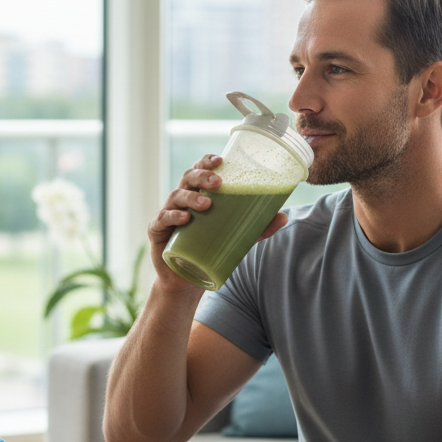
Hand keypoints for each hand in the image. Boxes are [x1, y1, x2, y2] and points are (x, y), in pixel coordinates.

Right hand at [147, 155, 288, 290]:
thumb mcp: (237, 238)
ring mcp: (167, 214)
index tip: (221, 160)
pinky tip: (184, 219)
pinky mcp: (157, 232)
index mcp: (197, 194)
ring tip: (206, 204)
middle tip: (217, 182)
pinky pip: (162, 219)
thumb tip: (283, 216)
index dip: (207, 162)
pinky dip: (172, 217)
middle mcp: (181, 200)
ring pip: (175, 196)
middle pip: (187, 178)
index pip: (200, 170)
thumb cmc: (210, 251)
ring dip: (191, 197)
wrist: (187, 280)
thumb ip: (258, 228)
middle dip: (201, 175)